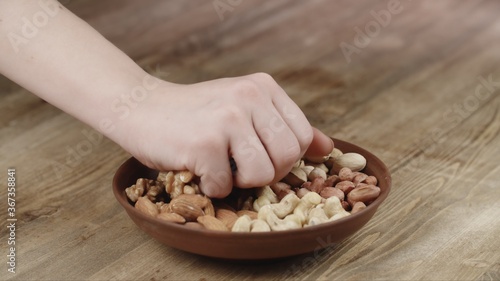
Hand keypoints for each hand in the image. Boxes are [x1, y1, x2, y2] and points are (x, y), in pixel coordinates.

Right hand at [118, 73, 332, 197]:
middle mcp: (250, 96)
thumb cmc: (196, 114)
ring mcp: (228, 118)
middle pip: (287, 157)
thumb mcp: (245, 109)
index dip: (283, 158)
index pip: (302, 138)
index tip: (258, 155)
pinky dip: (212, 187)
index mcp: (264, 87)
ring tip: (220, 166)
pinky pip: (226, 185)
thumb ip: (285, 126)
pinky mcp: (205, 142)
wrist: (141, 107)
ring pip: (263, 174)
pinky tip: (198, 169)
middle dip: (265, 172)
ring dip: (239, 181)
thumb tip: (326, 148)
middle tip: (237, 164)